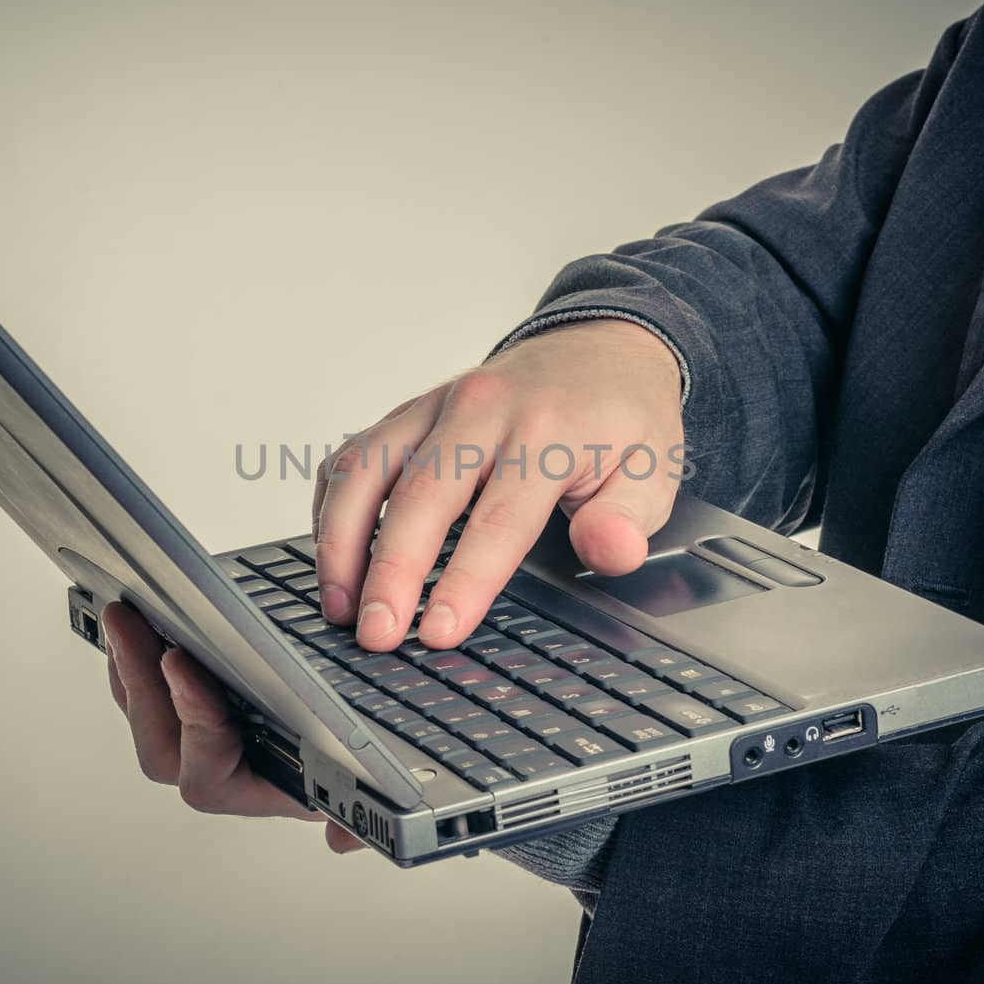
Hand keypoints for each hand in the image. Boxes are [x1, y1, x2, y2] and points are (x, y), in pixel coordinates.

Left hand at [101, 601, 364, 852]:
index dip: (193, 718)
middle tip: (132, 624)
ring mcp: (195, 737)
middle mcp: (218, 770)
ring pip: (142, 712)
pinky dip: (131, 655)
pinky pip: (142, 688)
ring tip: (123, 613)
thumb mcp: (366, 782)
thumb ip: (360, 811)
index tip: (183, 663)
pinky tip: (133, 615)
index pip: (207, 769)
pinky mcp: (184, 703)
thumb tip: (342, 838)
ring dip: (126, 663)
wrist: (350, 743)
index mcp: (255, 788)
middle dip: (139, 681)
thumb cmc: (354, 762)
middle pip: (158, 740)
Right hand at [313, 319, 684, 651]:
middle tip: (374, 635)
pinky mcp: (407, 412)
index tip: (439, 632)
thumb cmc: (620, 418)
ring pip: (365, 470)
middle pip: (418, 496)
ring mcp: (435, 407)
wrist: (597, 348)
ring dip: (341, 542)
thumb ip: (628, 518)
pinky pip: (350, 457)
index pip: (498, 518)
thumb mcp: (654, 469)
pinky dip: (330, 509)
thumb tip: (609, 551)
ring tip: (338, 606)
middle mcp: (481, 411)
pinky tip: (332, 557)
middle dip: (389, 572)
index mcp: (545, 431)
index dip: (464, 580)